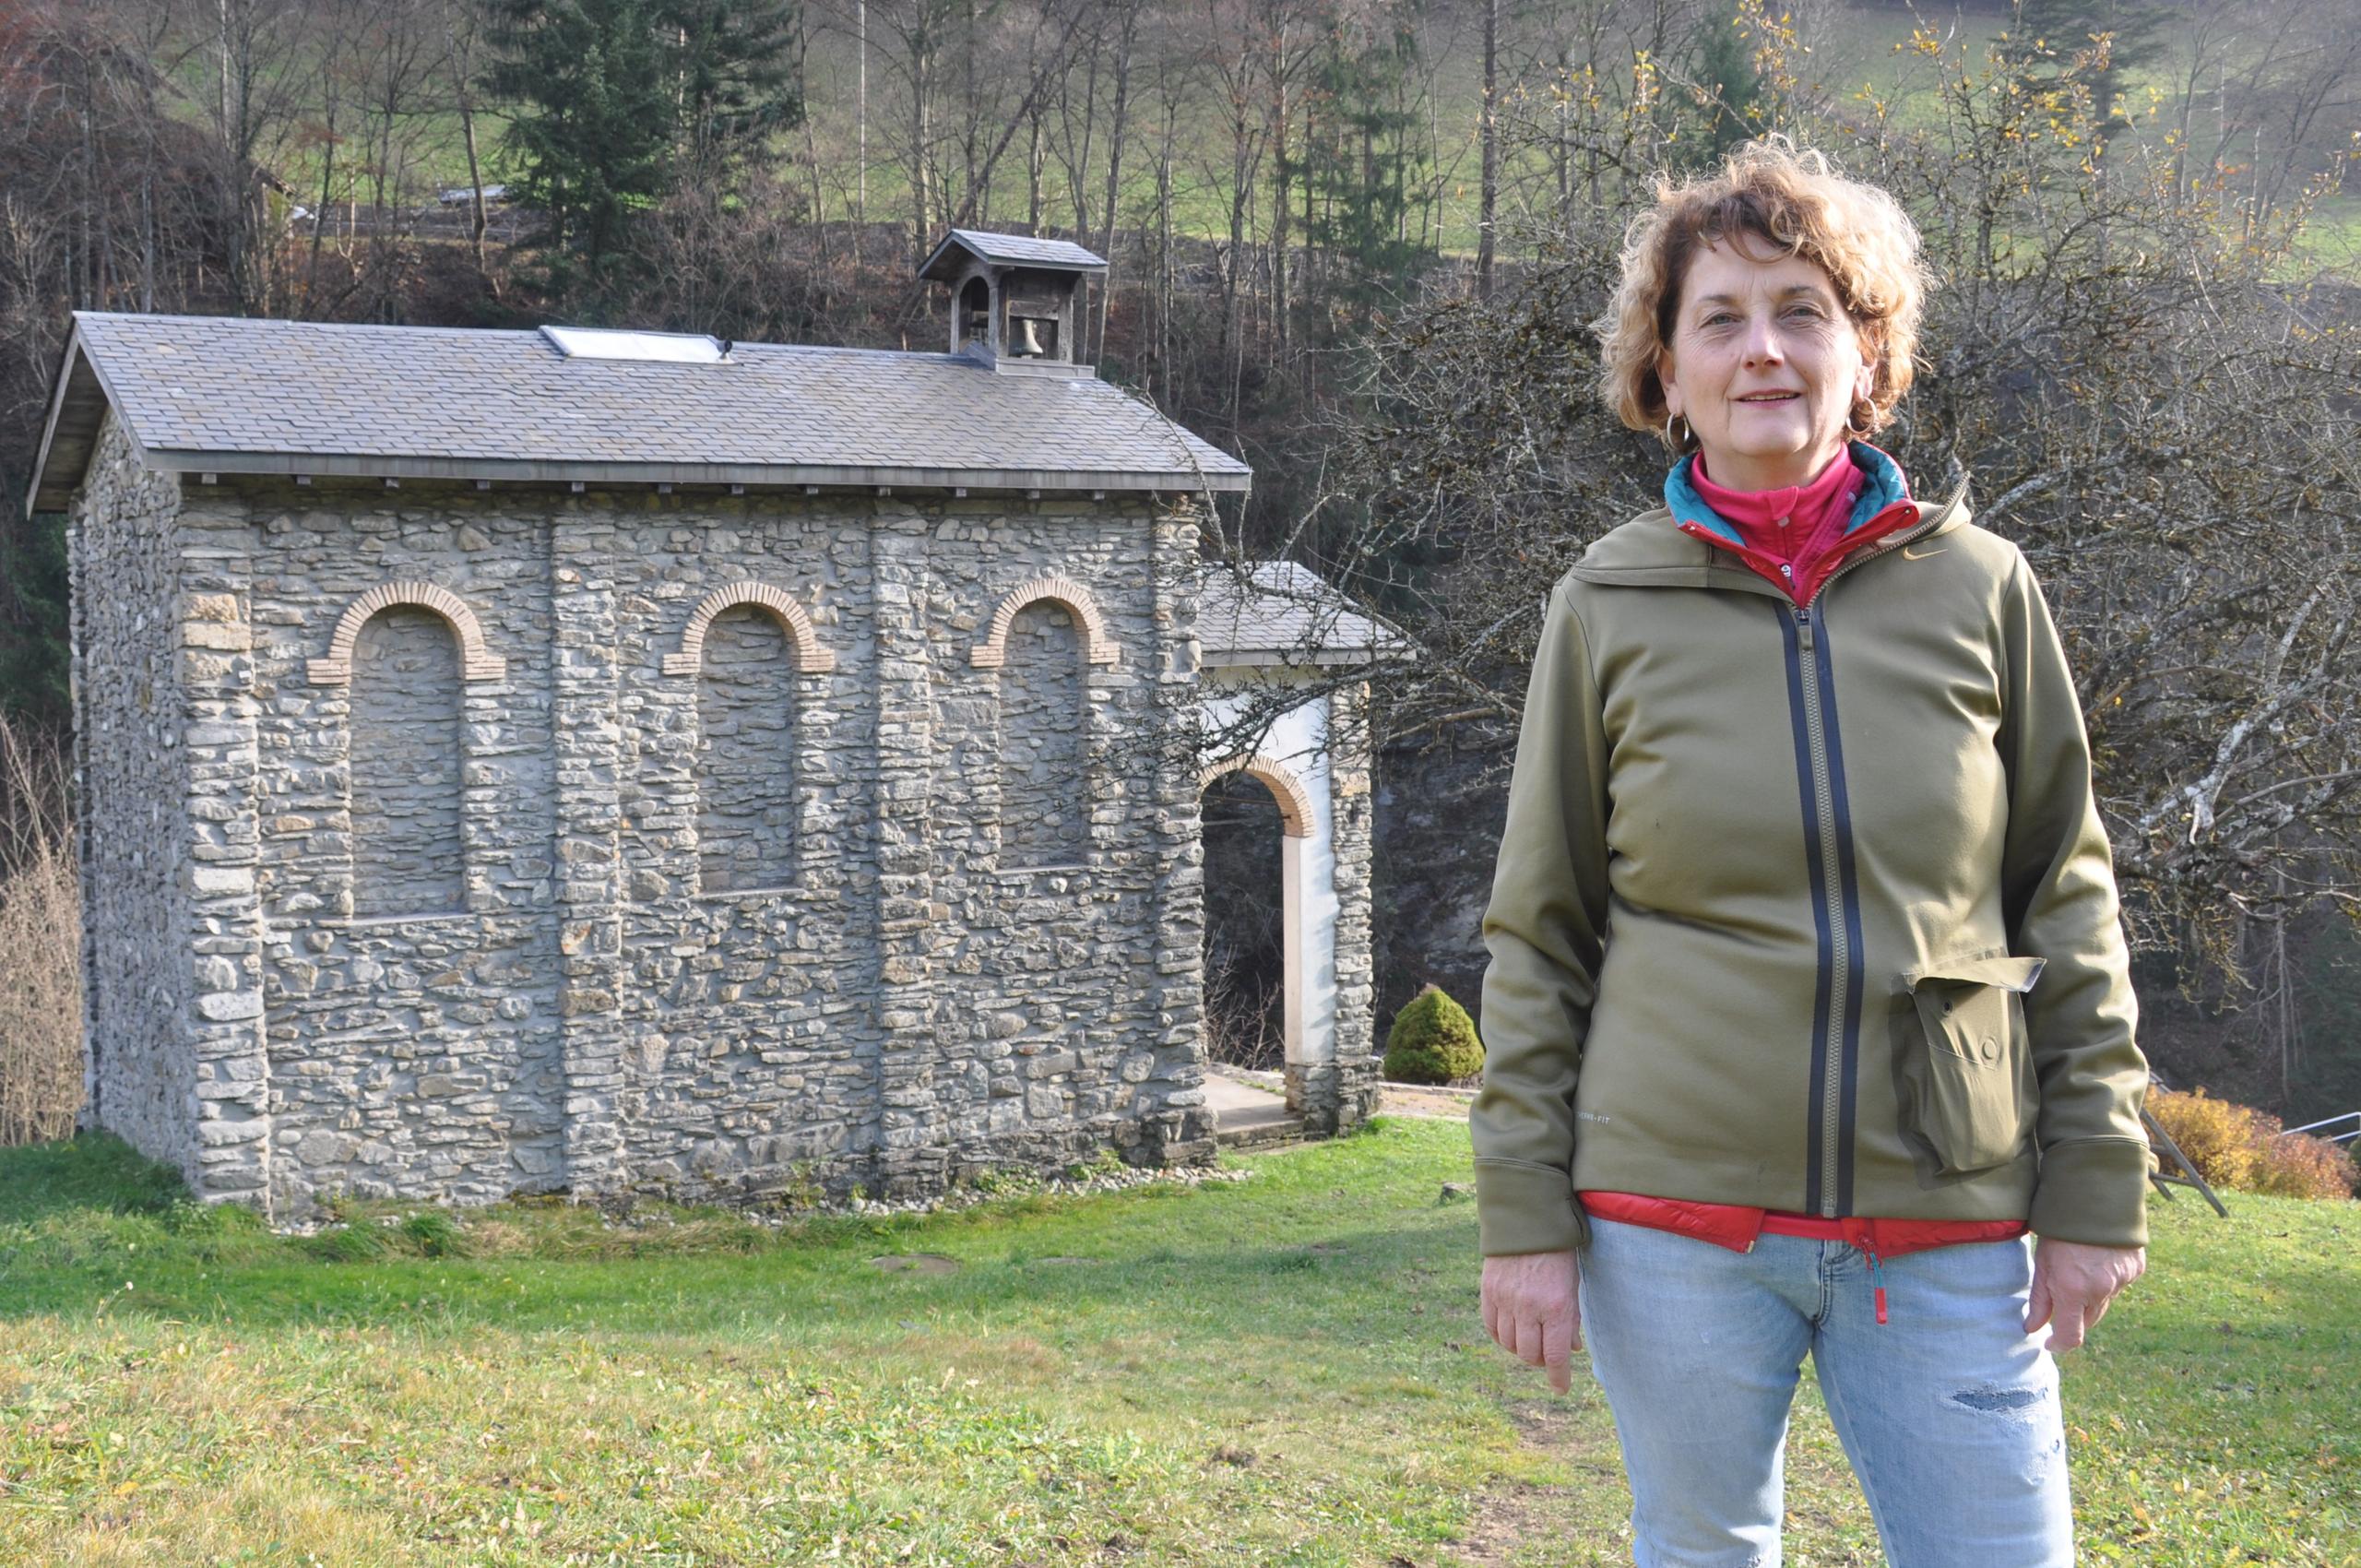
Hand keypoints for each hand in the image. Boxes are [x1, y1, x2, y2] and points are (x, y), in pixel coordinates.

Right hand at [1481, 1250, 1580, 1392]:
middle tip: (1547, 1353)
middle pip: (1529, 1354)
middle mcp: (1529, 1308)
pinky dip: (1501, 1335)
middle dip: (1540, 1360)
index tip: (1561, 1388)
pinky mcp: (1488, 1292)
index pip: (1555, 1356)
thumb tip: (1572, 1349)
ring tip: (1530, 1338)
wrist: (1526, 1222)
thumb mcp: (1572, 1287)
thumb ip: (1570, 1320)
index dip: (1559, 1377)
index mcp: (1556, 1307)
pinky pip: (1491, 1327)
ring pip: (1509, 1344)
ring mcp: (1505, 1300)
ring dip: (1521, 1348)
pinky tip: (1511, 1331)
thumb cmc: (1557, 1255)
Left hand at [2025, 1238, 2144, 1351]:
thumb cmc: (2060, 1230)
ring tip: (2079, 1270)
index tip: (2050, 1343)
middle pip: (2089, 1321)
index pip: (2071, 1336)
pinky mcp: (2135, 1270)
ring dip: (2091, 1298)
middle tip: (2061, 1301)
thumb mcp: (2042, 1263)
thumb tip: (2033, 1329)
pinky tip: (2098, 1261)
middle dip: (2074, 1318)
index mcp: (2073, 1290)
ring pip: (2104, 1303)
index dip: (2060, 1345)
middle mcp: (2100, 1290)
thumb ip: (2039, 1300)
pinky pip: (2119, 1286)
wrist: (2095, 1198)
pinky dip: (2108, 1282)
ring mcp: (2122, 1281)